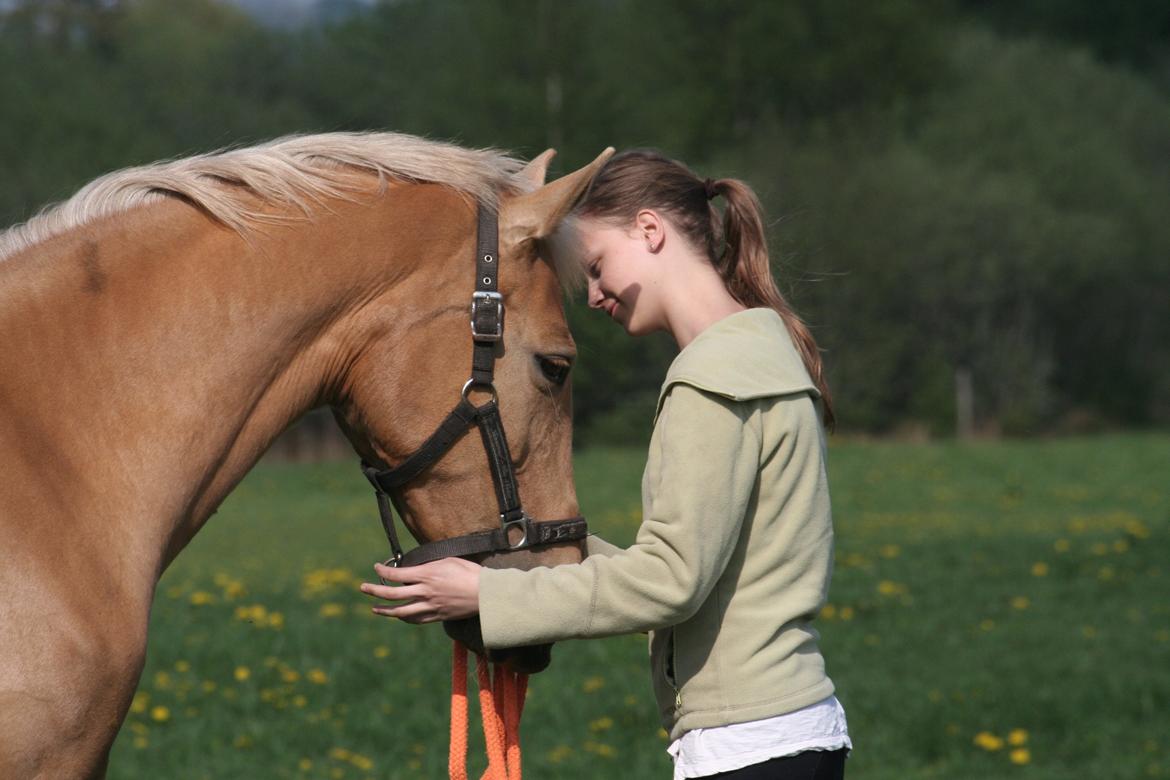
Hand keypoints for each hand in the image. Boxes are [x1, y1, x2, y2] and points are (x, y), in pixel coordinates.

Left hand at [359, 558, 481, 623]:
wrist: (486, 594)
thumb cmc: (470, 573)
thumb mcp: (448, 560)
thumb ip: (429, 564)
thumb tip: (416, 566)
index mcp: (427, 575)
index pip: (397, 574)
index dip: (383, 571)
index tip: (376, 568)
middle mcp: (425, 592)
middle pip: (392, 594)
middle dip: (374, 591)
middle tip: (363, 588)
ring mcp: (430, 606)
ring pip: (400, 611)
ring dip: (384, 610)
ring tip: (374, 608)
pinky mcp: (437, 616)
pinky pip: (415, 619)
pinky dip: (404, 618)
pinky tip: (399, 616)